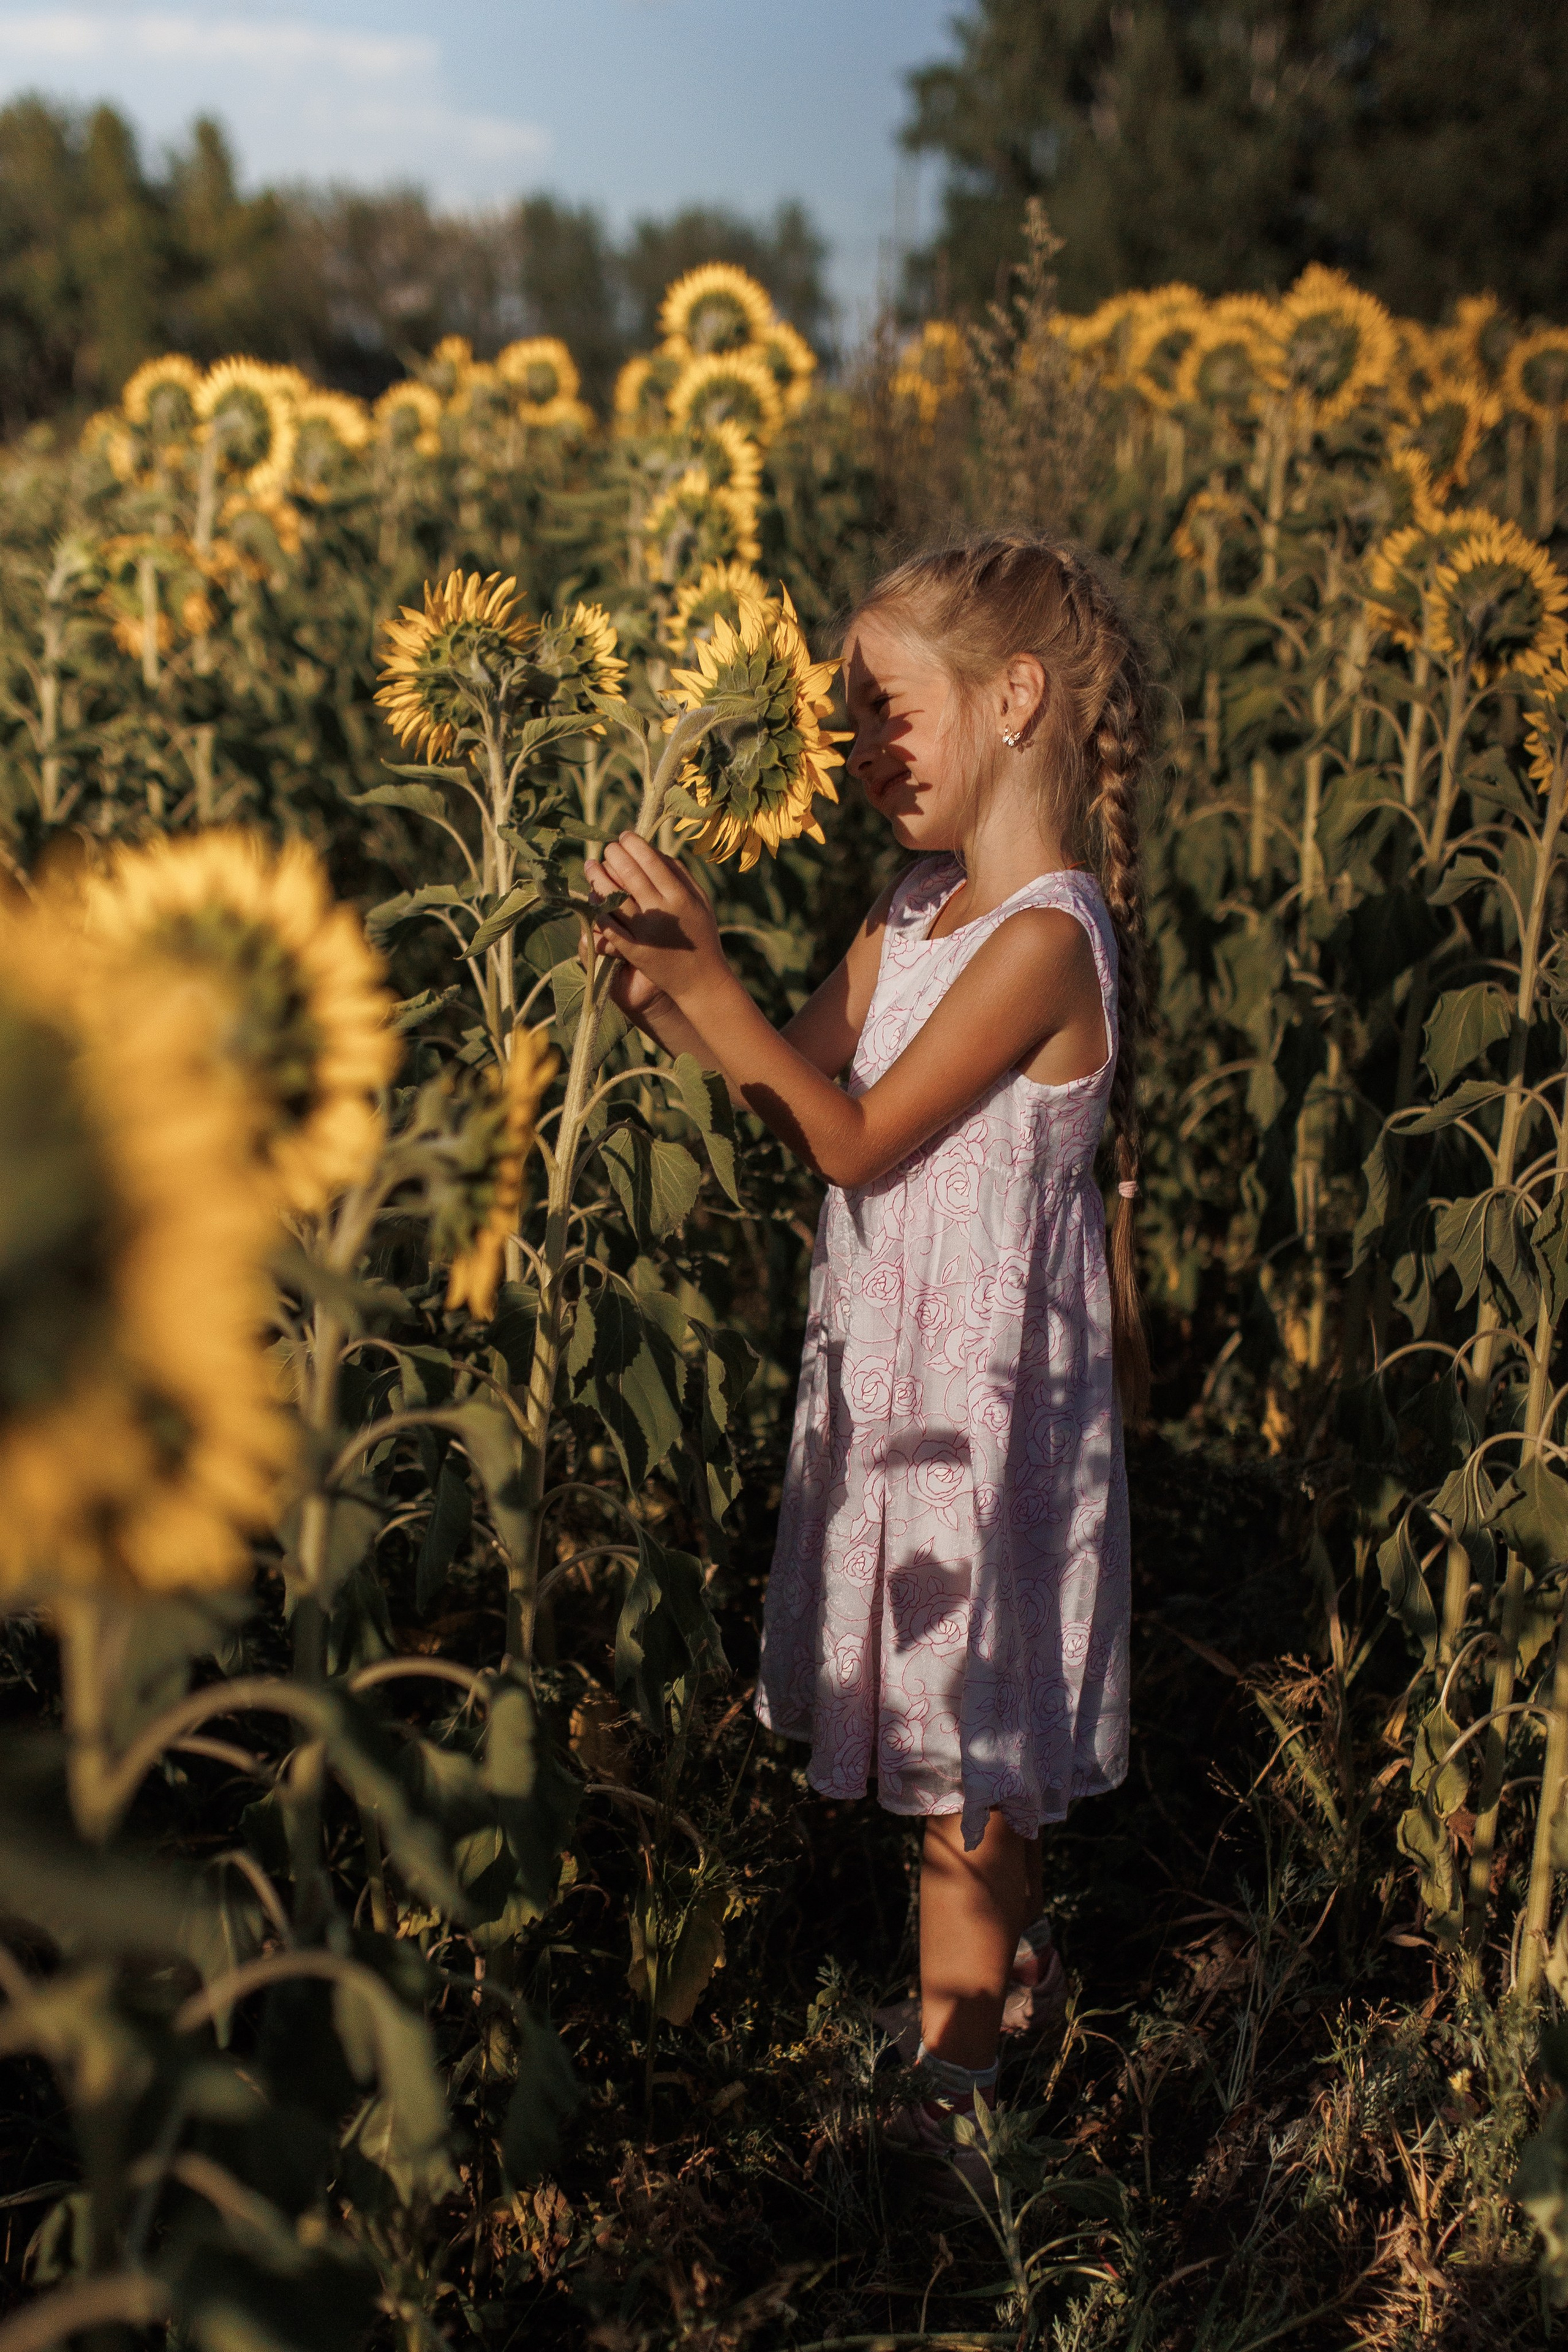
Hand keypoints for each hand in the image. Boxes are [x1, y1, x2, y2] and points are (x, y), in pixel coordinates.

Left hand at [582, 832, 732, 1011]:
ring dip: (597, 877)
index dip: (633, 844)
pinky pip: (608, 925)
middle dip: (613, 854)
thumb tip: (654, 851)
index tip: (624, 836)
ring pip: (613, 897)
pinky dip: (597, 909)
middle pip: (629, 873)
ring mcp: (645, 932)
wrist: (701, 981)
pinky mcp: (633, 950)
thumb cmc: (702, 936)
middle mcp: (662, 912)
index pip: (651, 860)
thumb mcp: (701, 902)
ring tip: (591, 865)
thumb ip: (681, 875)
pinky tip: (593, 897)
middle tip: (607, 847)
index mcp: (680, 896)